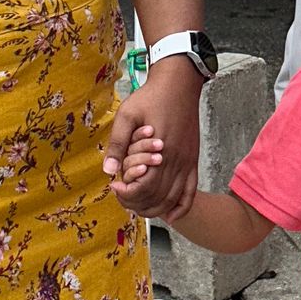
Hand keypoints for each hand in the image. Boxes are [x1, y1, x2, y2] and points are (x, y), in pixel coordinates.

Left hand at [104, 58, 202, 219]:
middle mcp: (176, 160)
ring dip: (155, 209)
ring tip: (137, 205)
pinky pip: (190, 192)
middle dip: (137, 204)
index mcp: (159, 151)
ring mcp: (187, 162)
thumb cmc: (150, 98)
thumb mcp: (127, 115)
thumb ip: (117, 144)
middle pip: (157, 198)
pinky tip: (170, 215)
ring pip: (172, 199)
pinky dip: (181, 208)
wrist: (178, 84)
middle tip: (122, 197)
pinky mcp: (192, 160)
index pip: (144, 188)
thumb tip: (107, 171)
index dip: (127, 195)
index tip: (115, 188)